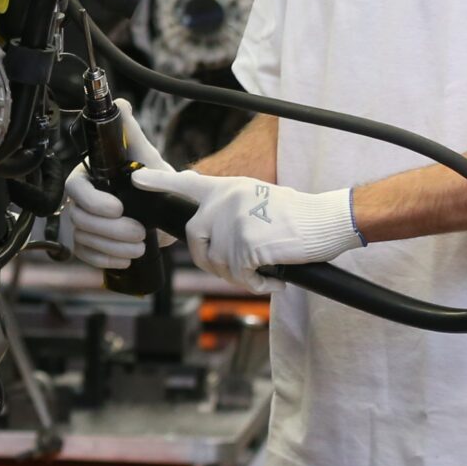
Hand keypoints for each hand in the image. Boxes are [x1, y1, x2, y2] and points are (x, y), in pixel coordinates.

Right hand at [57, 100, 171, 268]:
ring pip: (84, 239)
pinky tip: (127, 259)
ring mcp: (82, 224)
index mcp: (87, 177)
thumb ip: (131, 133)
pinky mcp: (88, 245)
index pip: (74, 189)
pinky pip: (87, 257)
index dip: (93, 201)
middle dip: (110, 230)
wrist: (163, 209)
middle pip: (79, 218)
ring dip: (114, 247)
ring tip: (140, 246)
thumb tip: (120, 103)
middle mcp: (79, 201)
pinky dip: (107, 260)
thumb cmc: (150, 179)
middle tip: (140, 232)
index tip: (118, 208)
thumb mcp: (144, 156)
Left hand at [127, 165, 359, 290]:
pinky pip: (240, 276)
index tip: (137, 180)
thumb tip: (210, 231)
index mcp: (228, 189)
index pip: (187, 183)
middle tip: (238, 270)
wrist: (329, 219)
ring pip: (219, 262)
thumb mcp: (259, 199)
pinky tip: (275, 280)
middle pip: (194, 238)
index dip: (160, 182)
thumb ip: (230, 209)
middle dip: (210, 260)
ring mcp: (233, 222)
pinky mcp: (246, 244)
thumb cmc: (299, 216)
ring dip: (240, 276)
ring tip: (266, 272)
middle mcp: (225, 202)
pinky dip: (257, 284)